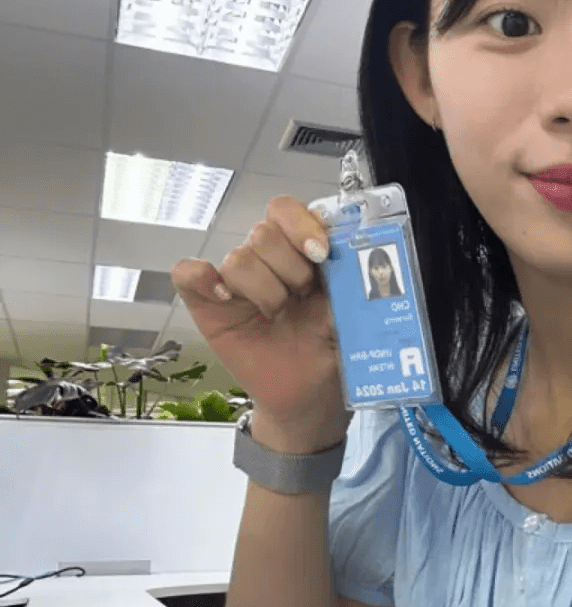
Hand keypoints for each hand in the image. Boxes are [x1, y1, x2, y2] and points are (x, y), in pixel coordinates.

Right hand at [171, 196, 349, 451]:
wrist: (305, 396)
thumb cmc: (326, 350)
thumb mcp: (347, 311)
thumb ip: (345, 280)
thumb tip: (349, 257)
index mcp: (299, 252)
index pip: (286, 211)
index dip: (301, 226)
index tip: (320, 254)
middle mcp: (266, 259)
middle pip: (263, 232)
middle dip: (289, 267)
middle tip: (301, 298)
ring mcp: (234, 280)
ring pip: (238, 257)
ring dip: (264, 289)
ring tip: (276, 314)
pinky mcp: (207, 303)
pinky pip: (187, 273)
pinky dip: (202, 278)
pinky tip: (226, 299)